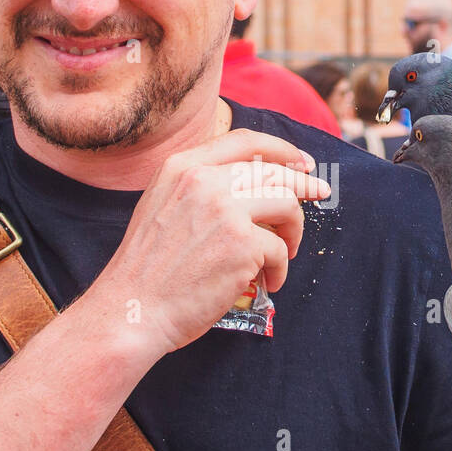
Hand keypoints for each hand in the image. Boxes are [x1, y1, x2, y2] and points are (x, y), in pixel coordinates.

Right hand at [93, 128, 329, 354]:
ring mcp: (225, 210)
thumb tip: (254, 186)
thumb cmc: (147, 269)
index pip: (244, 141)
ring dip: (293, 231)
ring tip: (285, 253)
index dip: (280, 149)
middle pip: (274, 172)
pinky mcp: (243, 244)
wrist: (132, 309)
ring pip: (286, 205)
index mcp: (182, 166)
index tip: (301, 162)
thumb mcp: (162, 206)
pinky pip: (280, 250)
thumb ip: (200, 188)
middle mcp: (204, 180)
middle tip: (319, 194)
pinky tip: (269, 282)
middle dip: (303, 184)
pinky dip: (280, 269)